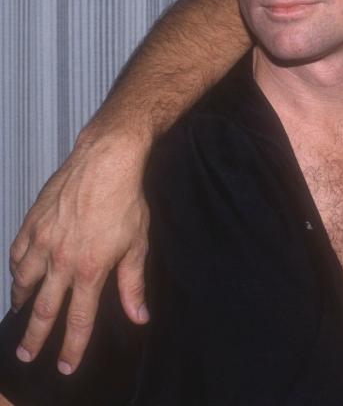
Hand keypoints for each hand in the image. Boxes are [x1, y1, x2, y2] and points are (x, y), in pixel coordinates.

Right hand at [9, 126, 150, 374]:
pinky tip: (18, 276)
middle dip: (36, 337)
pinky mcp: (32, 224)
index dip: (72, 347)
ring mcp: (42, 242)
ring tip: (22, 315)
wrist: (106, 162)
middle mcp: (60, 261)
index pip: (80, 319)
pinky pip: (17, 255)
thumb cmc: (126, 201)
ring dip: (22, 303)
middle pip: (44, 309)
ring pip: (24, 282)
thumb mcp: (138, 245)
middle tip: (27, 355)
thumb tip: (139, 316)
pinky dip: (16, 270)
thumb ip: (133, 284)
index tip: (65, 366)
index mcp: (89, 270)